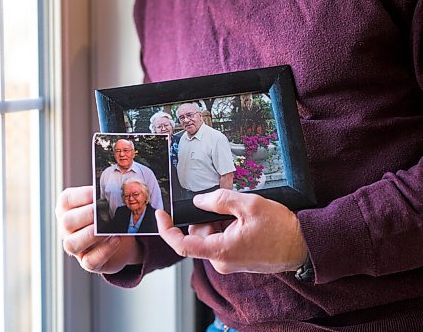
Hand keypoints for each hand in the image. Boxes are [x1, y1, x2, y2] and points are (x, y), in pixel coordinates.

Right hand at [55, 186, 142, 273]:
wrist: (119, 240)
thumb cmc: (109, 216)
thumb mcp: (106, 204)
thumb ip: (105, 197)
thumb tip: (116, 188)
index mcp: (68, 209)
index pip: (66, 200)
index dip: (81, 196)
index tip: (97, 193)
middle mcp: (66, 228)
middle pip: (67, 222)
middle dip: (86, 215)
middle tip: (103, 211)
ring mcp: (75, 247)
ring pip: (72, 244)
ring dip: (91, 235)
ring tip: (109, 228)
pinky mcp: (87, 262)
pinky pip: (90, 261)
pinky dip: (104, 251)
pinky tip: (116, 240)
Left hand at [156, 189, 306, 273]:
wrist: (303, 246)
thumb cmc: (280, 229)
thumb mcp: (249, 205)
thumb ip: (219, 200)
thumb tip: (199, 201)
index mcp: (221, 250)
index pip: (182, 244)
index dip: (166, 229)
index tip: (161, 214)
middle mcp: (221, 261)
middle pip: (198, 235)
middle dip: (206, 217)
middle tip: (228, 205)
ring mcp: (229, 262)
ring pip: (210, 236)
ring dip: (219, 221)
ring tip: (242, 214)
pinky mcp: (236, 260)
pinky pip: (221, 241)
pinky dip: (227, 227)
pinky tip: (244, 221)